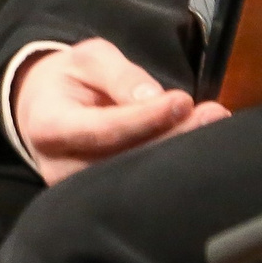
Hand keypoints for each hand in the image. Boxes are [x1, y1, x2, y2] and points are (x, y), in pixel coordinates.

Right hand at [11, 39, 226, 184]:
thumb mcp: (90, 59)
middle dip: (172, 137)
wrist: (49, 107)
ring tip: (212, 124)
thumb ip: (119, 75)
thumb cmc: (72, 80)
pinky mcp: (102, 202)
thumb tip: (153, 97)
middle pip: (125, 161)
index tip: (182, 102)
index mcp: (49, 127)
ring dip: (178, 155)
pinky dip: (171, 166)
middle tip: (213, 114)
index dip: (145, 119)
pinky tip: (197, 147)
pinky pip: (141, 188)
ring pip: (137, 180)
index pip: (103, 130)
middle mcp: (61, 168)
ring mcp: (80, 193)